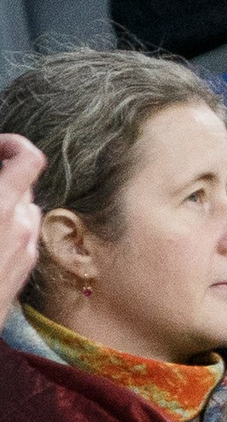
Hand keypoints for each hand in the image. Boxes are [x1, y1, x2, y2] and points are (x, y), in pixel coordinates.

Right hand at [0, 135, 43, 308]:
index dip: (14, 145)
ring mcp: (23, 254)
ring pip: (22, 215)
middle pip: (23, 188)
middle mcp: (19, 229)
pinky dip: (5, 234)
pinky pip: (19, 242)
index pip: (29, 160)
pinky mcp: (20, 276)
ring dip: (3, 208)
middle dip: (1, 182)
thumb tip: (2, 176)